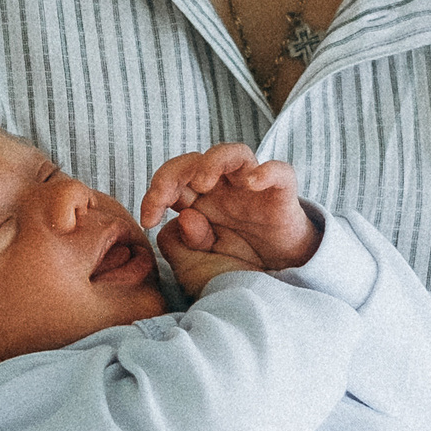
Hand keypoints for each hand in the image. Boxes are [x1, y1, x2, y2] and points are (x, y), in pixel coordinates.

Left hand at [141, 144, 318, 294]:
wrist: (281, 277)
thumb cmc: (237, 262)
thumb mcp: (201, 263)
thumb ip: (185, 244)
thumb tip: (184, 217)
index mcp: (199, 200)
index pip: (171, 183)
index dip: (154, 194)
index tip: (149, 220)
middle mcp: (223, 188)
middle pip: (194, 161)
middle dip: (173, 174)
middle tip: (164, 198)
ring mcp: (252, 187)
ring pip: (234, 153)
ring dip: (213, 162)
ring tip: (202, 183)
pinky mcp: (281, 193)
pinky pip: (279, 172)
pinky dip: (266, 172)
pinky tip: (252, 183)